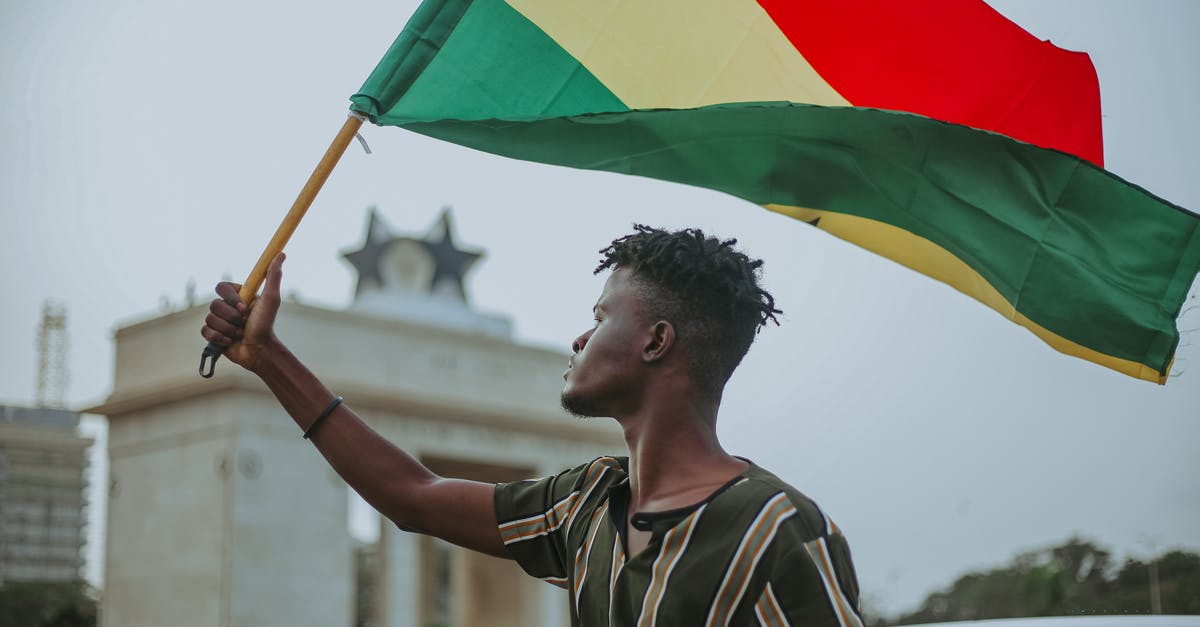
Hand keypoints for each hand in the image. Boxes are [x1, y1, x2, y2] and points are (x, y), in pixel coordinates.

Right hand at [200, 253, 285, 371]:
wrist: (259, 351)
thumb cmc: (266, 324)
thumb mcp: (271, 299)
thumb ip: (273, 276)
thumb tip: (281, 254)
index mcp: (238, 296)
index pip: (221, 287)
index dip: (230, 299)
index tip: (244, 308)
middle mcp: (227, 306)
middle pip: (214, 305)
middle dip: (231, 317)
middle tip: (244, 323)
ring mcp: (219, 320)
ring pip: (210, 319)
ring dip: (228, 329)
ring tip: (240, 334)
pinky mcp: (213, 334)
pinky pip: (205, 331)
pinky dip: (218, 338)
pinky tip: (230, 342)